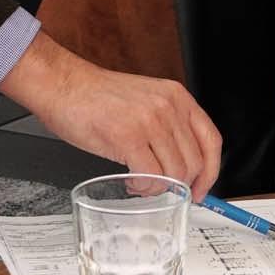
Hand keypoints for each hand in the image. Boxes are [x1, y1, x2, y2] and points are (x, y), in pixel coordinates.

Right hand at [0, 34, 222, 200]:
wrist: (63, 84)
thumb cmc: (96, 96)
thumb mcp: (146, 101)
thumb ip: (167, 126)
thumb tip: (181, 164)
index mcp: (177, 97)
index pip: (211, 140)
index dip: (210, 172)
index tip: (201, 189)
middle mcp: (168, 107)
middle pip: (194, 162)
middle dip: (178, 186)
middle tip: (159, 189)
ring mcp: (150, 121)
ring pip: (173, 173)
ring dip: (157, 188)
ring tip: (139, 183)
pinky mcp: (128, 136)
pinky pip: (149, 177)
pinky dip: (142, 188)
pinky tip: (130, 182)